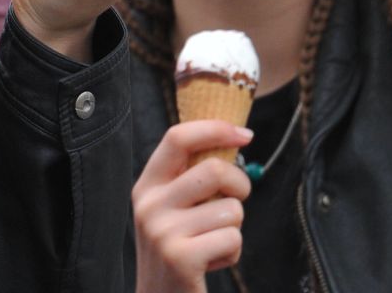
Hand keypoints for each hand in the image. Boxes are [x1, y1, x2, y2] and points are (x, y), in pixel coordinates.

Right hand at [133, 122, 254, 292]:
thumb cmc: (179, 250)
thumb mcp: (172, 209)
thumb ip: (189, 177)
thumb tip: (233, 137)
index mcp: (147, 185)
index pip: (178, 137)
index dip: (215, 129)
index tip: (245, 134)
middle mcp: (149, 205)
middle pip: (213, 169)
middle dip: (240, 184)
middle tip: (237, 200)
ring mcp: (162, 231)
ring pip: (230, 208)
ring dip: (234, 227)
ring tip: (214, 242)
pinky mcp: (181, 258)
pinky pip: (232, 238)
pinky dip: (232, 252)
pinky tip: (212, 262)